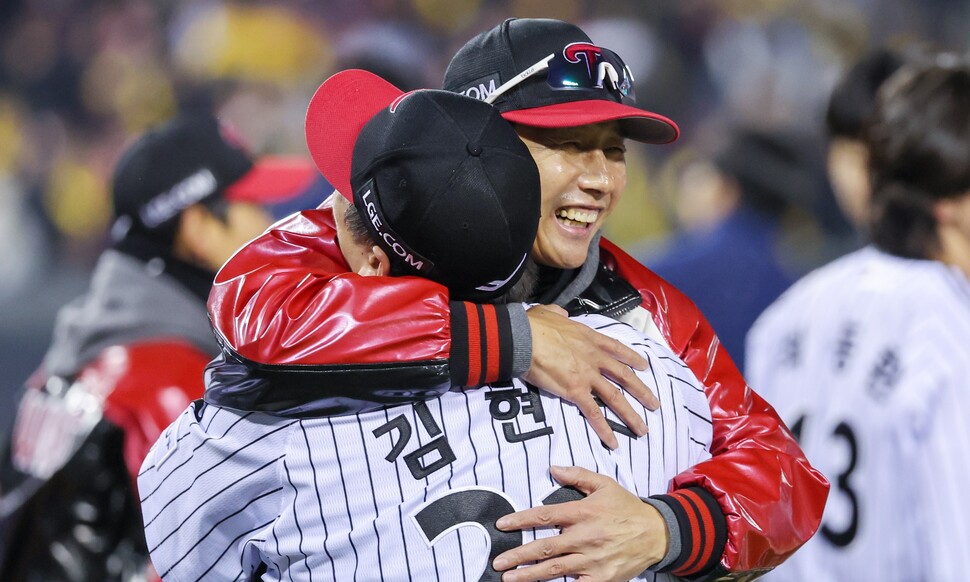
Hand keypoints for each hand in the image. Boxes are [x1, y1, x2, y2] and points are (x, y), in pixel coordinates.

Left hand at [493, 466, 667, 581]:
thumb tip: (553, 468)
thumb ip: (577, 475)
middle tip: (498, 561)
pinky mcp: (600, 578)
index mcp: (583, 512)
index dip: (521, 520)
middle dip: (518, 556)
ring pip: (554, 569)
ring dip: (529, 575)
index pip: (545, 516)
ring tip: (509, 579)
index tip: (502, 525)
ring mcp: (592, 560)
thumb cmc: (628, 508)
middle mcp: (585, 537)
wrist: (657, 534)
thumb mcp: (604, 484)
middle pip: (544, 547)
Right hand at [523, 305, 658, 448]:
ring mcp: (587, 376)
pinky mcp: (575, 392)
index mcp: (589, 338)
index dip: (633, 359)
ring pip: (616, 398)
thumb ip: (559, 314)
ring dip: (631, 415)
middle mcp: (594, 358)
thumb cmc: (533, 325)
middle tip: (654, 404)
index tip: (645, 367)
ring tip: (643, 429)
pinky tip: (613, 442)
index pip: (617, 349)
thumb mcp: (550, 312)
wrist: (524, 338)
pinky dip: (604, 429)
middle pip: (624, 376)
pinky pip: (594, 414)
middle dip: (641, 391)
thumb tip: (561, 314)